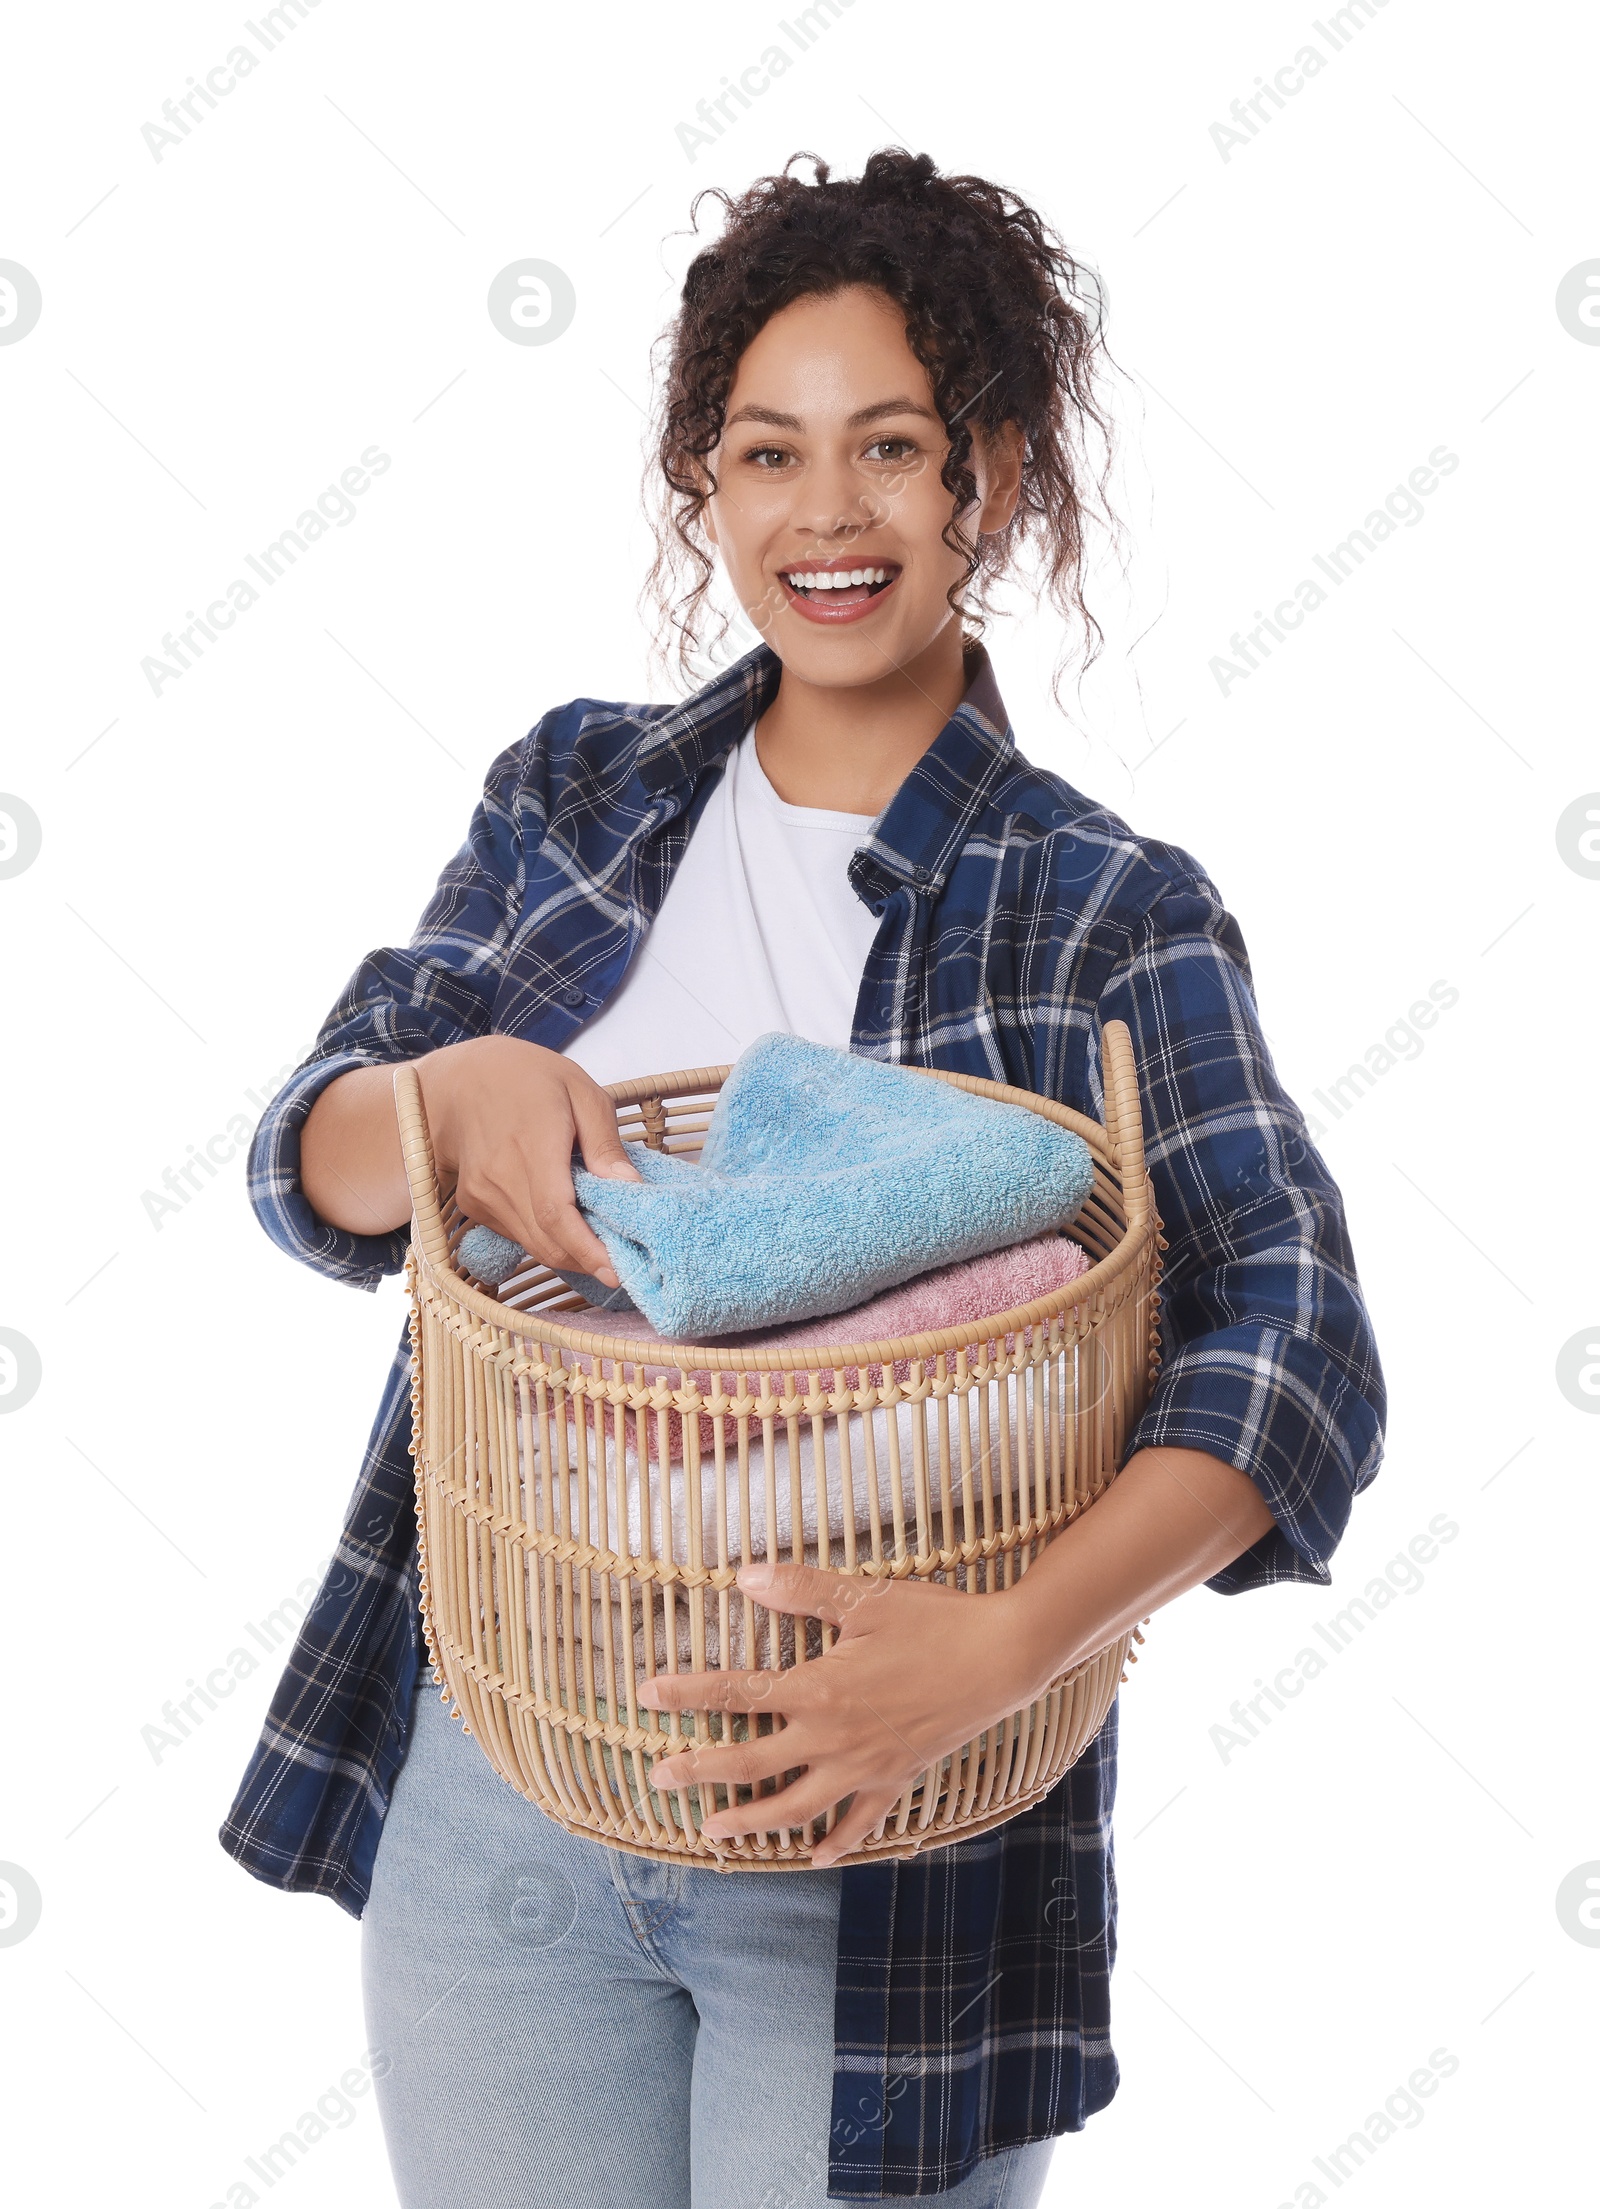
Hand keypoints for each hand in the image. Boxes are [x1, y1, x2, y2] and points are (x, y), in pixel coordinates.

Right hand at [421, 1035, 640, 1287]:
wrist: (461, 1079)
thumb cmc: (528, 1077)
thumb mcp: (581, 1091)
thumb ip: (605, 1143)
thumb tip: (629, 1187)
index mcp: (531, 1144)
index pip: (556, 1213)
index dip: (587, 1249)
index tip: (618, 1270)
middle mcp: (499, 1176)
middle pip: (546, 1239)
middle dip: (587, 1260)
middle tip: (622, 1266)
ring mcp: (481, 1194)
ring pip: (532, 1243)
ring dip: (569, 1253)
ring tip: (601, 1247)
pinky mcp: (474, 1204)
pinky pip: (517, 1234)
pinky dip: (546, 1238)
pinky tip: (567, 1226)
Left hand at [638, 1561, 1047, 1868]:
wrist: (1003, 1657)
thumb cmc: (934, 1620)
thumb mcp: (865, 1598)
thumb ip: (801, 1590)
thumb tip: (743, 1576)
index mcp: (819, 1689)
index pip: (737, 1694)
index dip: (688, 1694)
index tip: (648, 1695)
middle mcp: (833, 1738)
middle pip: (750, 1765)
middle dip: (699, 1773)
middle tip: (659, 1779)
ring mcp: (864, 1767)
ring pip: (795, 1809)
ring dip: (750, 1823)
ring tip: (712, 1832)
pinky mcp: (896, 1779)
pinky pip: (858, 1823)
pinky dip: (833, 1844)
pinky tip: (811, 1857)